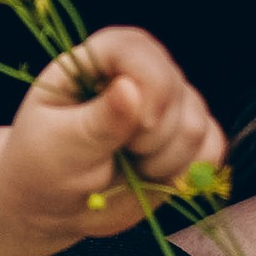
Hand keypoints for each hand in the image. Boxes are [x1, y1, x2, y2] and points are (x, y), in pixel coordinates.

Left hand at [2, 24, 224, 238]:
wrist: (54, 205)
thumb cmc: (43, 167)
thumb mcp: (58, 147)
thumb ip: (97, 121)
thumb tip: (130, 87)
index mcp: (99, 60)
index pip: (138, 50)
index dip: (150, 86)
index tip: (139, 129)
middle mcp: (139, 74)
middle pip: (177, 93)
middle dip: (152, 138)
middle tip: (117, 155)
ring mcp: (168, 106)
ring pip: (198, 126)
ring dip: (166, 161)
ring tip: (129, 168)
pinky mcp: (186, 138)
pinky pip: (211, 150)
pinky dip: (188, 173)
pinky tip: (153, 177)